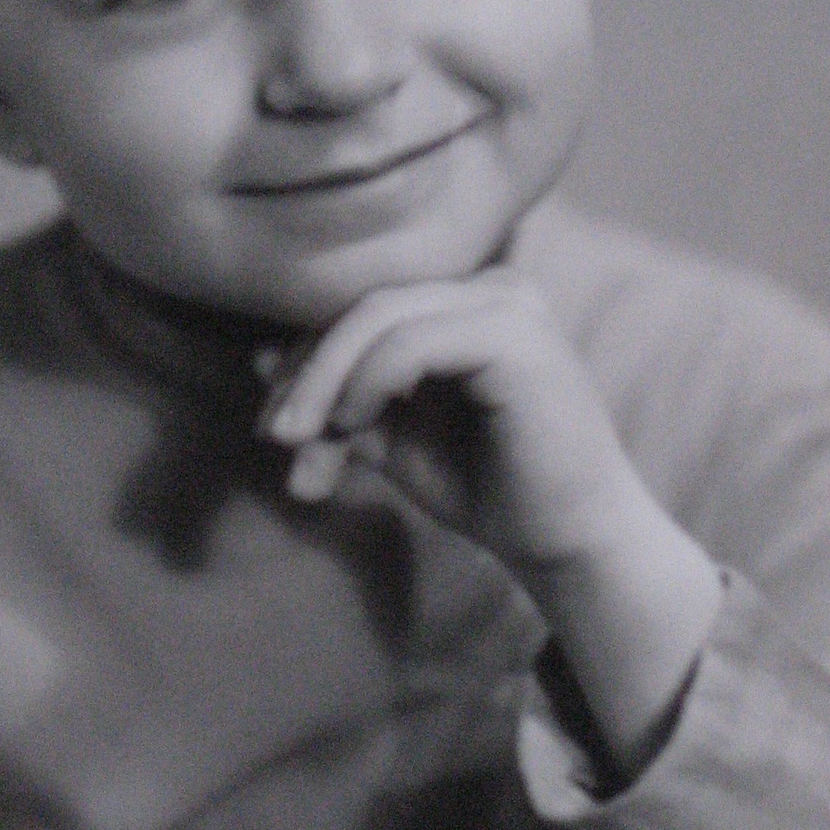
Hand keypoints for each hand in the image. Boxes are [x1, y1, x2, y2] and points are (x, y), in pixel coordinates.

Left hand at [260, 272, 725, 762]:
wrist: (568, 542)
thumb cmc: (490, 489)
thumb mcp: (394, 437)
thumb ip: (341, 398)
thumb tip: (261, 359)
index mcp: (469, 301)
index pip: (366, 309)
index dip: (308, 361)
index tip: (271, 428)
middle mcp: (494, 287)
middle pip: (366, 306)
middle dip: (308, 373)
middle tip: (272, 435)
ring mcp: (509, 304)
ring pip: (379, 316)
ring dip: (324, 382)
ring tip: (298, 445)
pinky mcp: (515, 336)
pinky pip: (410, 343)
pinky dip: (365, 383)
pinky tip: (351, 428)